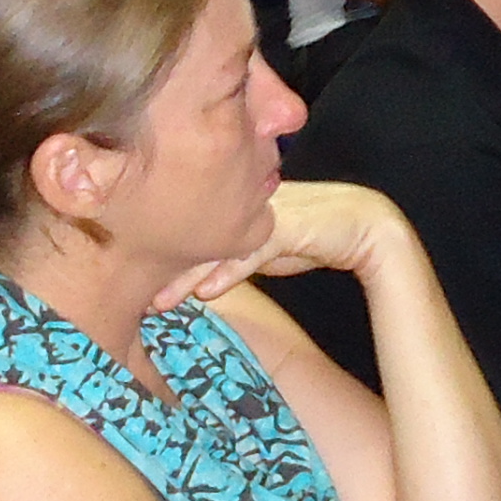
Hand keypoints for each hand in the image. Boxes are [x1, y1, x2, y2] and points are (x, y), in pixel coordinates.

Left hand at [153, 180, 413, 308]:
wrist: (365, 226)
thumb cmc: (313, 235)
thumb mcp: (265, 248)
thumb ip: (233, 255)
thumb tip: (199, 278)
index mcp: (236, 200)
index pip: (189, 220)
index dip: (161, 246)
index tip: (134, 273)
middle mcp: (248, 200)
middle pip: (194, 228)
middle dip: (164, 263)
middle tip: (137, 293)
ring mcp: (268, 209)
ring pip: (218, 242)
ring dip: (189, 274)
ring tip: (163, 300)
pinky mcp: (291, 223)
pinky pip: (254, 251)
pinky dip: (229, 272)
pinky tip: (208, 292)